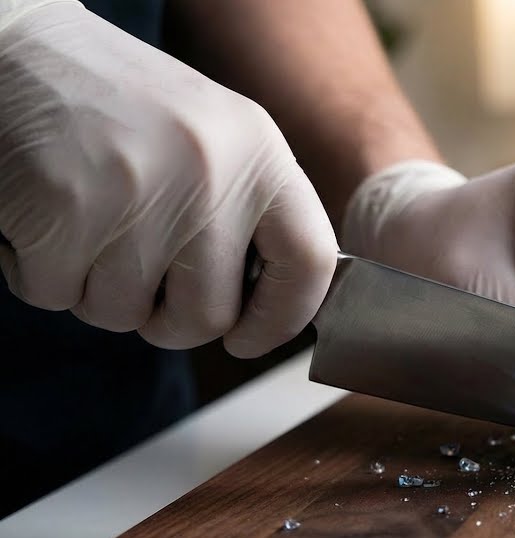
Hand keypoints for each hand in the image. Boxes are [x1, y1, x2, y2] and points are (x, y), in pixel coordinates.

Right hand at [0, 0, 336, 357]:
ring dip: (93, 290)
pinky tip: (41, 217)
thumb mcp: (212, 138)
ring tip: (83, 225)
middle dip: (165, 320)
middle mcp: (211, 172)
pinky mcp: (67, 210)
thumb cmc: (117, 106)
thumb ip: (249, 213)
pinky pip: (56, 296)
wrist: (16, 48)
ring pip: (123, 314)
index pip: (310, 262)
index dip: (282, 318)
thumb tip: (275, 309)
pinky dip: (38, 272)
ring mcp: (140, 192)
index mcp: (260, 154)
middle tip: (137, 281)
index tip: (248, 338)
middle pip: (207, 315)